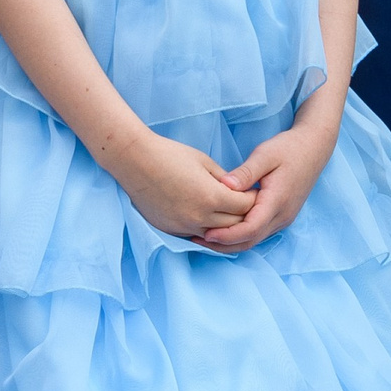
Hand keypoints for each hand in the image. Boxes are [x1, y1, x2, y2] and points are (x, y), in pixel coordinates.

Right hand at [111, 131, 257, 241]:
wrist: (135, 162)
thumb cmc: (170, 155)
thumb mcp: (204, 162)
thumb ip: (225, 180)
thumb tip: (237, 191)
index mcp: (212, 197)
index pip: (246, 207)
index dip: (254, 198)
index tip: (256, 192)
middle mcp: (200, 217)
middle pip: (236, 225)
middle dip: (245, 214)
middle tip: (248, 205)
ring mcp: (185, 227)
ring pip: (217, 235)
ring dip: (226, 226)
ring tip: (230, 213)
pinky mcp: (172, 230)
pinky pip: (197, 235)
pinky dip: (208, 229)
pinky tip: (209, 218)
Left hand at [199, 117, 335, 252]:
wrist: (314, 147)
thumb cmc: (289, 148)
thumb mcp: (266, 154)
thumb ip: (246, 172)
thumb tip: (224, 185)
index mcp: (278, 201)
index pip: (250, 229)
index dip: (226, 235)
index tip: (204, 233)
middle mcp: (283, 215)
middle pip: (250, 241)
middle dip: (223, 244)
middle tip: (196, 239)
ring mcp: (284, 218)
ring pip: (255, 240)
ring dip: (231, 242)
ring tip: (204, 237)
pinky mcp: (282, 216)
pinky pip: (259, 233)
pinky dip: (241, 235)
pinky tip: (224, 229)